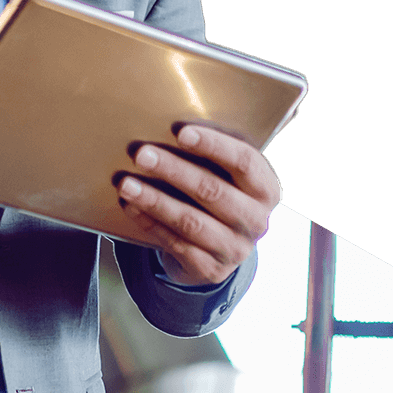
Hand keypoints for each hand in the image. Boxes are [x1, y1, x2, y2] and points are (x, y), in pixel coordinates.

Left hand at [117, 124, 282, 287]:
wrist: (219, 249)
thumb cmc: (218, 196)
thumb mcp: (228, 176)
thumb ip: (214, 155)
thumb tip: (173, 124)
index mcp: (266, 189)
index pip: (245, 162)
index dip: (213, 146)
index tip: (181, 132)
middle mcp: (257, 220)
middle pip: (212, 191)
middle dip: (173, 170)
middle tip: (141, 154)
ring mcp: (235, 248)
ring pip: (190, 220)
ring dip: (154, 200)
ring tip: (126, 183)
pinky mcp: (211, 269)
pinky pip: (175, 243)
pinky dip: (149, 223)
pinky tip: (131, 206)